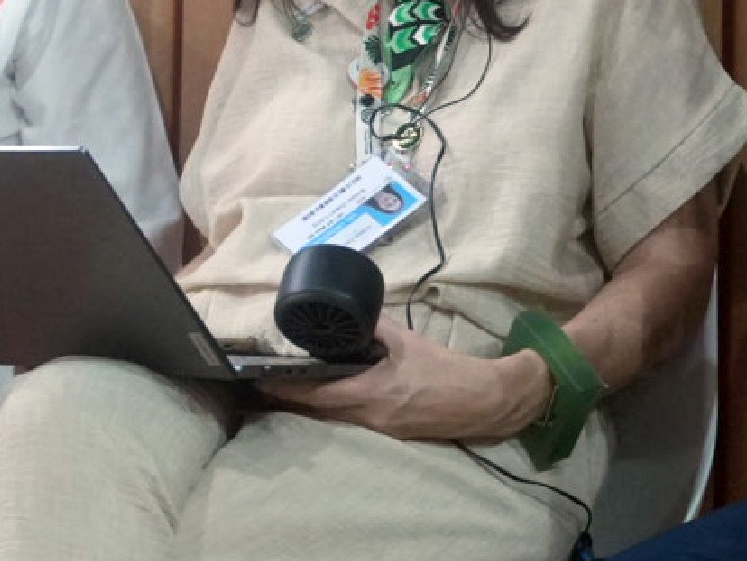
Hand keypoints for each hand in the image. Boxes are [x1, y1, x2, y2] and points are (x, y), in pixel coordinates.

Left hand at [256, 318, 548, 442]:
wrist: (485, 401)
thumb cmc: (448, 370)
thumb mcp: (410, 341)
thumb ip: (378, 329)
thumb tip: (354, 315)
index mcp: (373, 394)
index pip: (318, 394)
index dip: (288, 388)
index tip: (261, 380)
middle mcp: (371, 417)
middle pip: (320, 411)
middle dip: (293, 397)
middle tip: (266, 383)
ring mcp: (381, 428)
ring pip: (336, 417)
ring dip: (314, 404)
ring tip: (291, 387)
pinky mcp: (392, 431)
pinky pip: (354, 419)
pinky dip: (338, 407)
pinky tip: (332, 395)